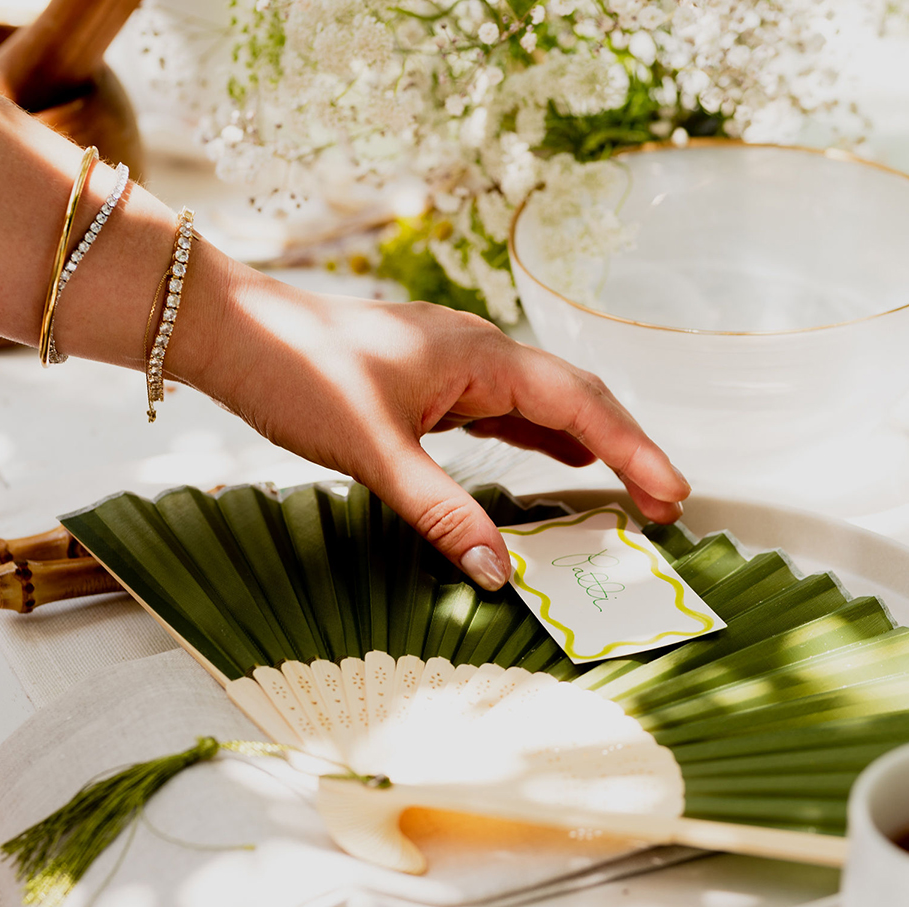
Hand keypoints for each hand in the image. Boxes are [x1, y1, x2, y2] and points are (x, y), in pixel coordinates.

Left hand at [185, 264, 689, 589]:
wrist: (234, 332)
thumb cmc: (299, 374)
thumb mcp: (375, 452)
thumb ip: (441, 511)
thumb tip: (499, 571)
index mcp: (482, 357)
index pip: (581, 406)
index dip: (634, 452)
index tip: (675, 493)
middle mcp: (481, 352)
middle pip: (577, 400)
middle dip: (627, 450)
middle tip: (667, 505)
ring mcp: (457, 364)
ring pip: (545, 404)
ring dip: (591, 445)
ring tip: (631, 489)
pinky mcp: (433, 381)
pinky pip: (509, 409)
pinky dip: (544, 438)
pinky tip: (557, 460)